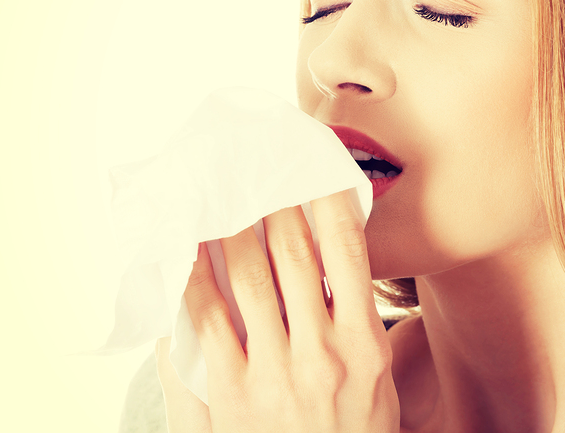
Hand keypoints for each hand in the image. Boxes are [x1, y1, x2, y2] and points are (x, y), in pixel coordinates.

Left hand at [156, 190, 399, 431]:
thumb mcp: (378, 382)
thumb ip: (363, 327)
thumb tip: (342, 269)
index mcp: (363, 345)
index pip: (348, 254)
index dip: (329, 203)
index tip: (313, 169)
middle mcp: (321, 352)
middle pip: (292, 255)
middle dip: (272, 204)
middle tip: (255, 170)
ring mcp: (274, 373)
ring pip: (246, 279)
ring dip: (229, 230)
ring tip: (218, 198)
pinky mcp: (231, 394)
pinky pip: (207, 324)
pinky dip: (193, 282)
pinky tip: (187, 254)